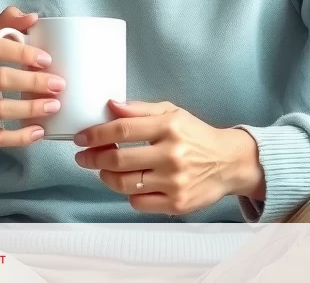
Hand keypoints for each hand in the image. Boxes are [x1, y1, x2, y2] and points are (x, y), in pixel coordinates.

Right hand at [0, 7, 64, 157]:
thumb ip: (3, 26)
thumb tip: (33, 17)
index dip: (21, 52)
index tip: (45, 59)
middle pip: (0, 79)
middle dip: (33, 82)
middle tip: (58, 84)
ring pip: (0, 109)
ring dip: (30, 108)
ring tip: (54, 105)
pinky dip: (19, 137)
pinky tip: (39, 132)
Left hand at [72, 100, 265, 214]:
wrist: (229, 163)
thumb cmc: (196, 135)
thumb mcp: (172, 113)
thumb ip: (139, 110)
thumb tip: (110, 105)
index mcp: (169, 127)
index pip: (122, 130)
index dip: (95, 134)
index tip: (80, 138)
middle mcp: (172, 155)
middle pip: (118, 159)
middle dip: (93, 158)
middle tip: (82, 157)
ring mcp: (174, 182)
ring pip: (124, 183)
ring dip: (105, 176)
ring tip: (102, 169)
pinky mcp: (177, 204)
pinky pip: (138, 202)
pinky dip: (128, 194)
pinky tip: (129, 184)